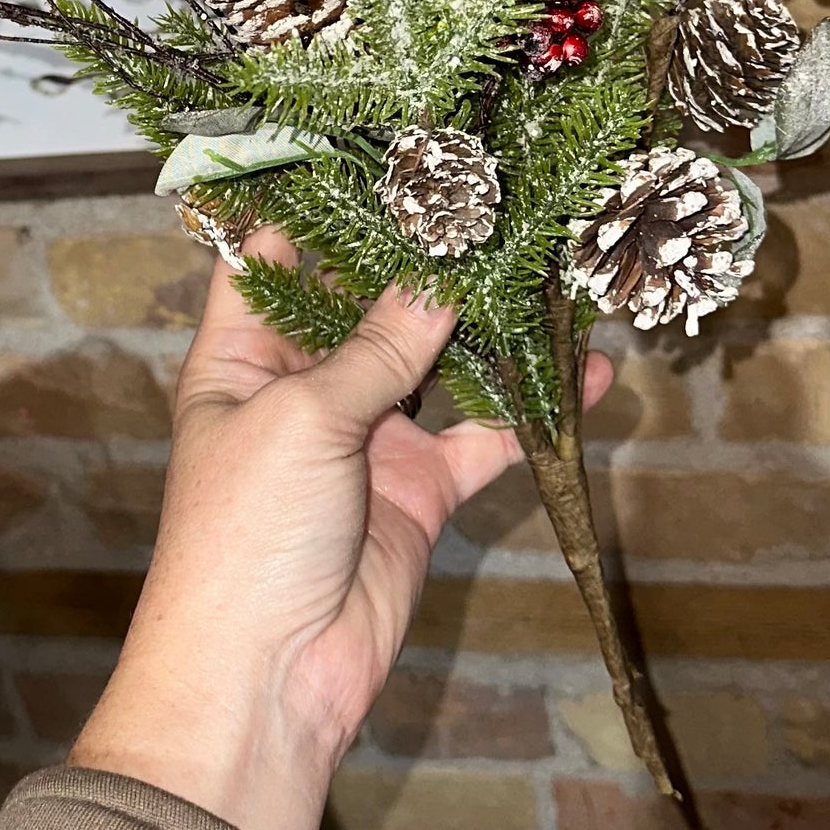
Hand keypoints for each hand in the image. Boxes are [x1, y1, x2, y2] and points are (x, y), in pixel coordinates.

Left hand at [70, 227, 610, 829]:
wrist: (266, 682)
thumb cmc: (244, 537)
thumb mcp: (303, 420)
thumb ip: (377, 348)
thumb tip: (439, 279)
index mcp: (242, 356)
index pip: (270, 257)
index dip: (311, 204)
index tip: (373, 148)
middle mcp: (303, 385)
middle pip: (367, 300)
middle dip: (423, 256)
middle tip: (488, 193)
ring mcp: (366, 435)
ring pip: (436, 360)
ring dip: (487, 323)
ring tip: (547, 262)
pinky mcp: (420, 489)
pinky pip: (483, 435)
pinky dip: (531, 409)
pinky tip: (587, 372)